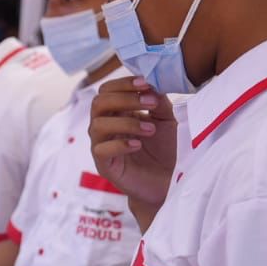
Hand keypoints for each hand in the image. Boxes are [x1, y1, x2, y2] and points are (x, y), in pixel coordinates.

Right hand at [88, 77, 176, 208]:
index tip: (145, 83)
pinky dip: (120, 145)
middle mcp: (106, 126)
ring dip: (126, 122)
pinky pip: (101, 150)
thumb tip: (151, 84)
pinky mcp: (104, 165)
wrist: (168, 182)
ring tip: (150, 129)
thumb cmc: (165, 150)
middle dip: (125, 98)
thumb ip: (157, 102)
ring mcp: (102, 146)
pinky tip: (138, 145)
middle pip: (99, 103)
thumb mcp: (166, 120)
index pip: (107, 90)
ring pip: (98, 125)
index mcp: (117, 112)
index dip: (123, 83)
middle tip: (150, 103)